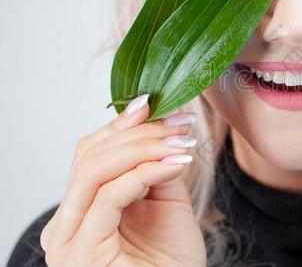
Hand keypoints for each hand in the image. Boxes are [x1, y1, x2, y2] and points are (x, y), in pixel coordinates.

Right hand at [40, 94, 205, 266]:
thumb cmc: (172, 261)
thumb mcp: (165, 202)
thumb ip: (156, 167)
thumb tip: (161, 125)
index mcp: (81, 210)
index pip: (90, 154)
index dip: (122, 125)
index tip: (157, 104)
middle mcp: (66, 223)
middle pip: (89, 156)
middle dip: (138, 132)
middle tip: (179, 122)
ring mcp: (69, 239)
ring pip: (94, 170)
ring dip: (143, 147)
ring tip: (181, 140)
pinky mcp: (82, 252)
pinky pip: (109, 196)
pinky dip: (144, 172)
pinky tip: (175, 163)